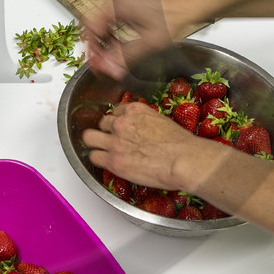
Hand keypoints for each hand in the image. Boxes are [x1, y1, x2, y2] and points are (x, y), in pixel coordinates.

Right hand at [81, 0, 181, 77]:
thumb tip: (110, 71)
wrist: (188, 6)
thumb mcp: (148, 43)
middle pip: (94, 25)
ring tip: (111, 57)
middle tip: (101, 63)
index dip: (91, 49)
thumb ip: (126, 57)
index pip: (92, 28)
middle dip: (96, 46)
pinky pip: (112, 21)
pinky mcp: (128, 5)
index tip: (95, 64)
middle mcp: (116, 1)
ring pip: (102, 24)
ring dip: (104, 42)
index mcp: (117, 6)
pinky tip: (119, 46)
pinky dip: (112, 35)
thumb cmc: (172, 19)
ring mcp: (122, 2)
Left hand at [81, 101, 206, 192]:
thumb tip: (146, 131)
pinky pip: (94, 157)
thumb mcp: (163, 122)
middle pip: (102, 123)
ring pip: (90, 137)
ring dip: (96, 143)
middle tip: (111, 140)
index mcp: (135, 110)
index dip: (118, 121)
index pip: (116, 111)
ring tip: (103, 151)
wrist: (183, 160)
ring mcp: (115, 141)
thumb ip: (147, 123)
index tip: (122, 128)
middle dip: (105, 131)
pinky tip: (106, 163)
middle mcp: (121, 122)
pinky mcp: (113, 160)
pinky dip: (98, 160)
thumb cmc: (182, 144)